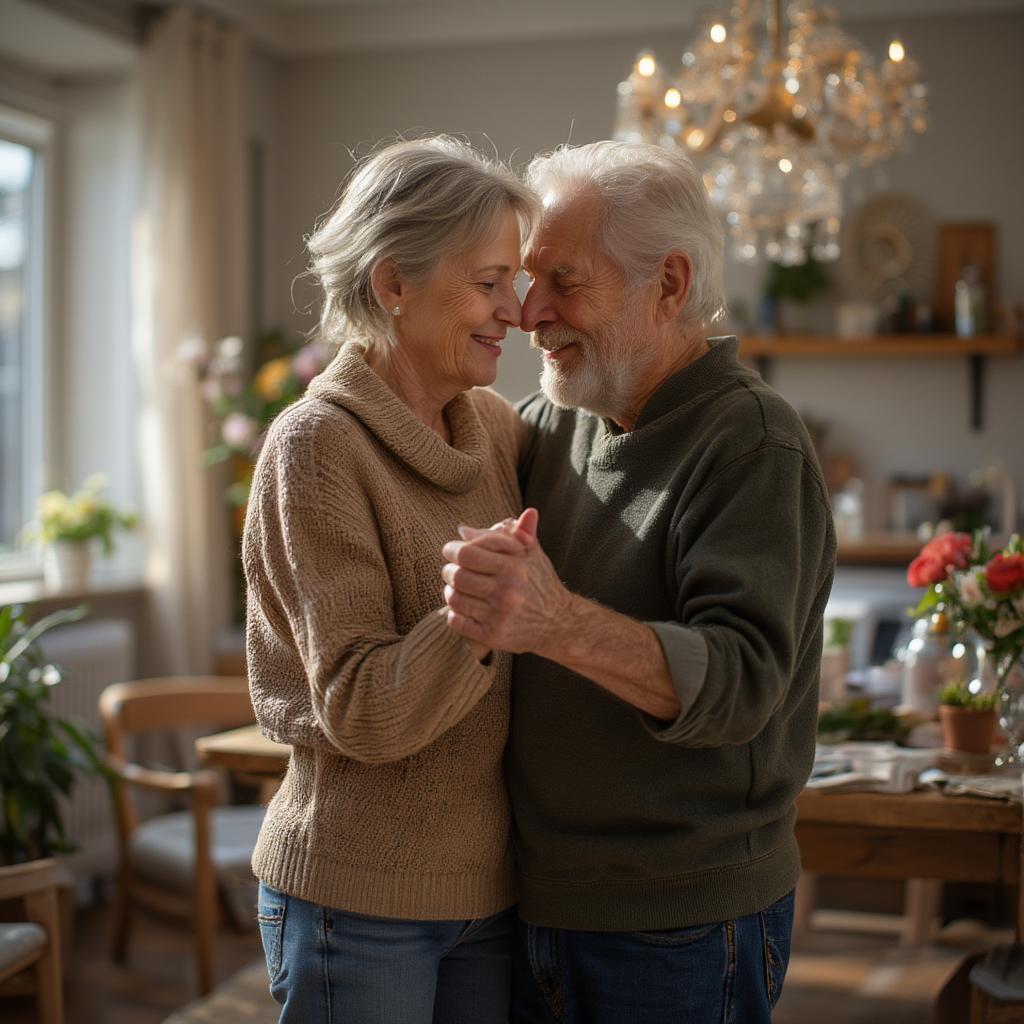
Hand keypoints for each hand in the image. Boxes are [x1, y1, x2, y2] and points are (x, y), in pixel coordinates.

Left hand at [446, 513, 533, 660]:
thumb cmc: (540, 583)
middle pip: (457, 575)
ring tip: (456, 587)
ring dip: (450, 591)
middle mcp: (506, 591)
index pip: (467, 553)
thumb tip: (464, 529)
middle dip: (448, 570)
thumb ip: (505, 533)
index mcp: (514, 567)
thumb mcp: (532, 553)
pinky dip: (453, 613)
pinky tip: (461, 608)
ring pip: (454, 599)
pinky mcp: (493, 636)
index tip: (452, 550)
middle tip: (451, 569)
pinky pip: (457, 622)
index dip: (453, 549)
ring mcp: (499, 616)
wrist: (559, 622)